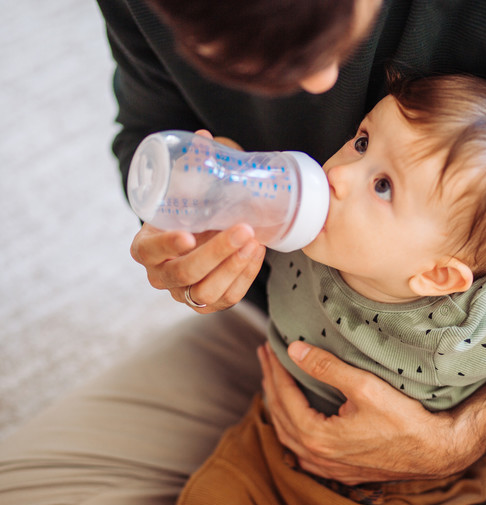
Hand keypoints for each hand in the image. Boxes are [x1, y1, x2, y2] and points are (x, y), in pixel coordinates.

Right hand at [129, 129, 265, 311]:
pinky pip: (228, 297)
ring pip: (207, 291)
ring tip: (255, 241)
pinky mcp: (209, 303)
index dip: (167, 245)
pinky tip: (257, 253)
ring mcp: (184, 293)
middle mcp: (160, 275)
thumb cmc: (186, 212)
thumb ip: (191, 167)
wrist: (197, 236)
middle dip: (216, 253)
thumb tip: (205, 136)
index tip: (188, 234)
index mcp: (145, 248)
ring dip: (233, 267)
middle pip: (184, 273)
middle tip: (243, 229)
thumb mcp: (184, 191)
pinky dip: (245, 276)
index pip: (148, 251)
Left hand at [258, 341, 469, 484]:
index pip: (283, 396)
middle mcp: (316, 456)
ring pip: (288, 434)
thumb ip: (327, 367)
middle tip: (265, 357)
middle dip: (270, 383)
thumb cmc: (404, 420)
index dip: (275, 369)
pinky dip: (291, 427)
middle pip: (280, 414)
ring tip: (273, 381)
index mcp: (316, 436)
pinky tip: (293, 417)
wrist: (434, 452)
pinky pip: (302, 448)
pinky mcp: (339, 469)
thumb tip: (294, 350)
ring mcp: (326, 466)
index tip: (269, 347)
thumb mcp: (365, 387)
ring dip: (277, 405)